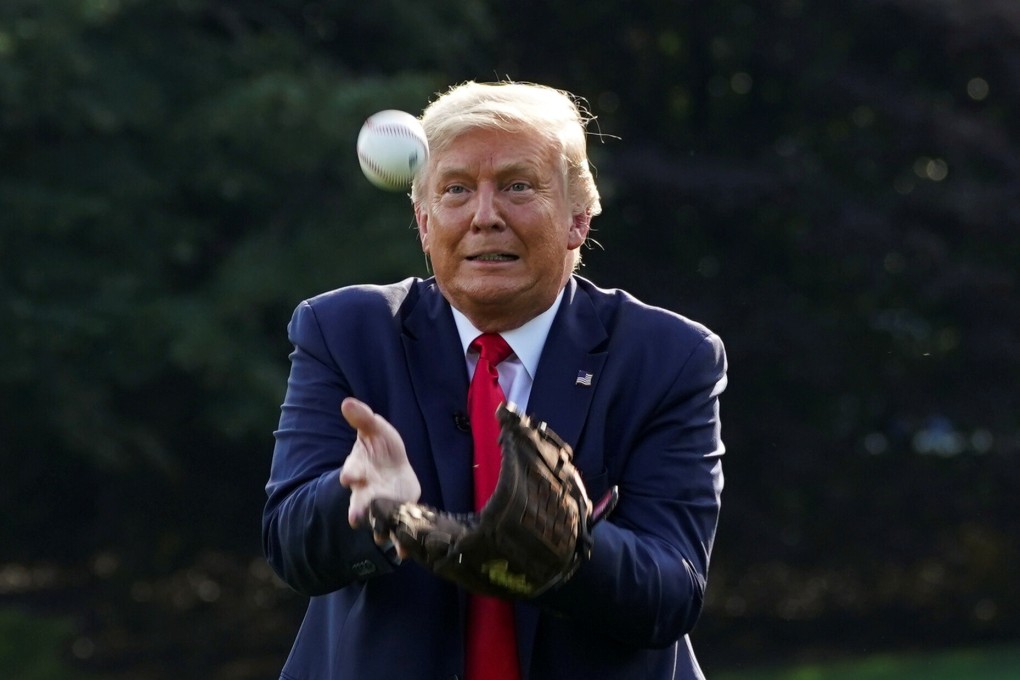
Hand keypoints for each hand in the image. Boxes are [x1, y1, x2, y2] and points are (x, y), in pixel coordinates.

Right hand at [338, 397, 421, 531]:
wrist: (392, 465)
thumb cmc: (380, 445)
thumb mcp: (374, 428)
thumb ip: (362, 418)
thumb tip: (347, 401)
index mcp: (359, 468)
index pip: (352, 470)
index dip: (350, 473)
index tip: (348, 477)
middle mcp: (366, 489)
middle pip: (360, 501)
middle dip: (358, 508)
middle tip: (355, 518)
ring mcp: (382, 503)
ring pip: (377, 519)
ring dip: (378, 528)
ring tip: (382, 538)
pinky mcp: (398, 512)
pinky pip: (397, 530)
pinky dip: (400, 542)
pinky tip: (405, 552)